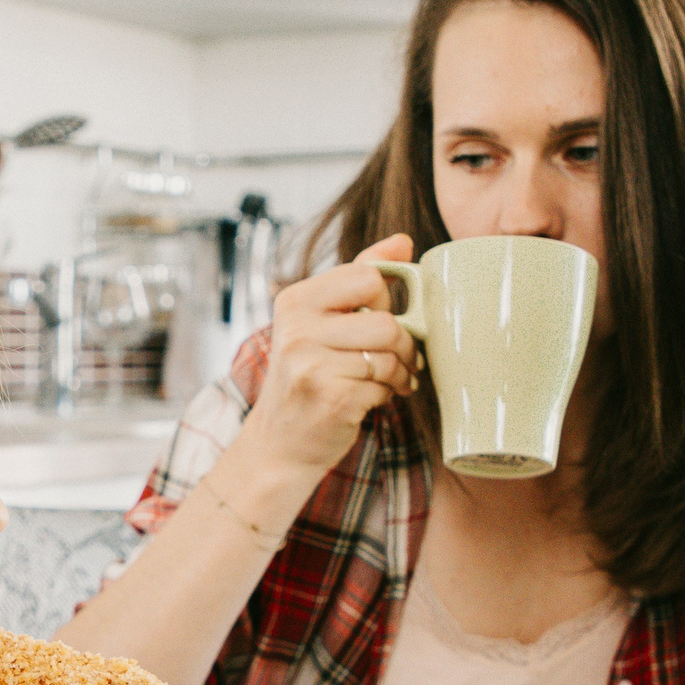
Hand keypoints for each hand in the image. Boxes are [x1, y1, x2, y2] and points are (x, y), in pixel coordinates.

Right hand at [232, 234, 420, 482]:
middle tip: (400, 358)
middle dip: (404, 345)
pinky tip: (373, 399)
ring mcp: (311, 364)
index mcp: (296, 300)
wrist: (279, 443)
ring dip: (400, 373)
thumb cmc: (308, 377)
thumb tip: (403, 241)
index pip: (368, 276)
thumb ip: (359, 278)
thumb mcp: (320, 322)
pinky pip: (384, 386)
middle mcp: (297, 329)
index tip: (381, 319)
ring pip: (390, 356)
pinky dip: (387, 395)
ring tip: (391, 381)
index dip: (387, 300)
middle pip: (388, 322)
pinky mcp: (330, 398)